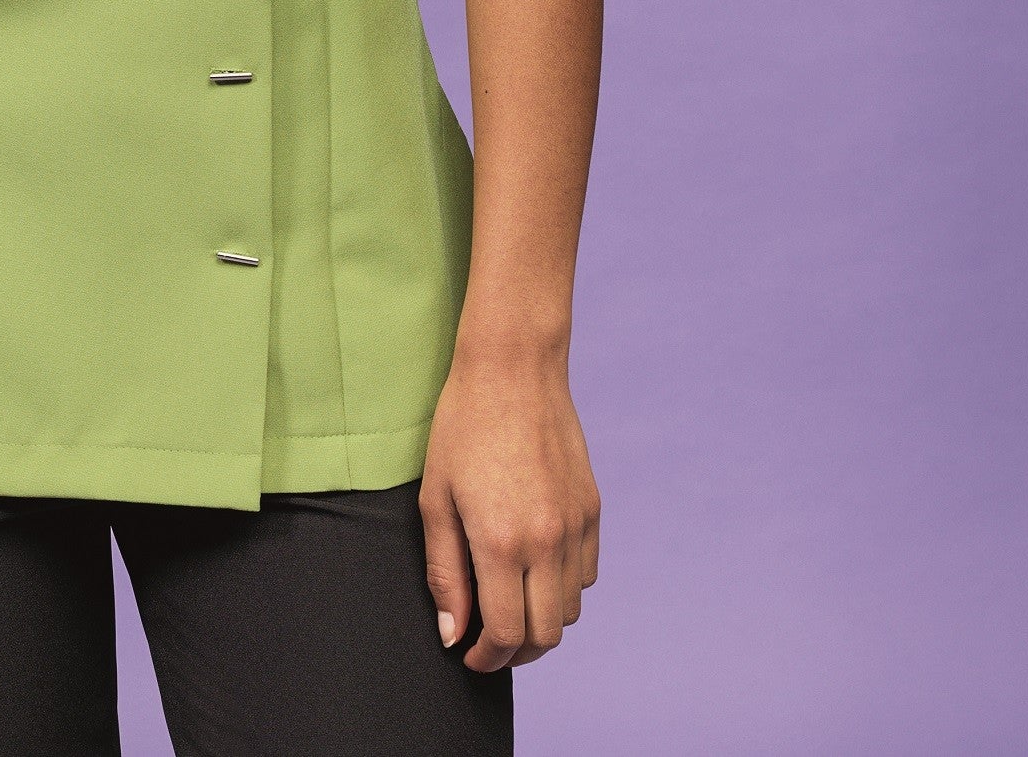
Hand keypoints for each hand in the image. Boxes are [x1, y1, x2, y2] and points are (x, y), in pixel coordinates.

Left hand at [417, 345, 599, 672]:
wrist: (513, 369)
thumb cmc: (462, 428)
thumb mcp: (436, 499)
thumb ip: (446, 573)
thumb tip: (454, 633)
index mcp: (502, 543)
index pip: (504, 633)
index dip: (486, 657)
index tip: (469, 656)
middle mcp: (547, 543)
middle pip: (544, 634)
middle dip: (514, 650)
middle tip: (487, 641)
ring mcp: (576, 527)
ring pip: (570, 610)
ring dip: (540, 621)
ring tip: (509, 605)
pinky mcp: (592, 510)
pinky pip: (585, 574)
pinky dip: (563, 587)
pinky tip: (535, 569)